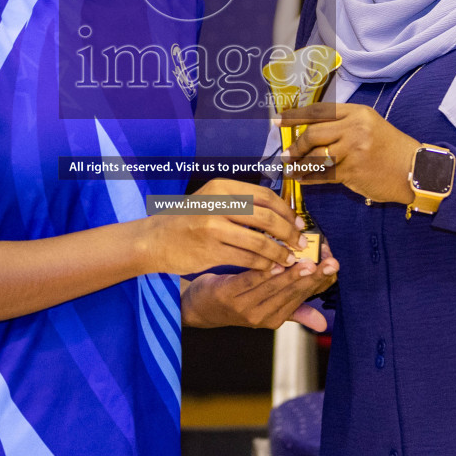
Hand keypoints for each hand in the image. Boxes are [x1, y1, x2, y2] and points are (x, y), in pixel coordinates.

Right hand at [138, 179, 302, 274]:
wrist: (154, 239)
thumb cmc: (188, 220)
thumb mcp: (213, 200)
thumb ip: (242, 203)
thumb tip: (283, 215)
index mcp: (223, 186)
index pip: (266, 197)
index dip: (287, 212)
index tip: (298, 224)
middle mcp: (218, 203)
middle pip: (267, 218)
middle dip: (288, 233)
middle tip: (300, 244)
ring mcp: (213, 227)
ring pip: (260, 242)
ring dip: (279, 253)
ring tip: (288, 260)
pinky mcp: (211, 251)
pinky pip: (247, 259)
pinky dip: (264, 265)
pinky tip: (270, 269)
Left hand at [181, 242, 338, 330]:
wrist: (199, 306)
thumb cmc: (236, 300)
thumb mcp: (265, 306)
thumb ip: (295, 311)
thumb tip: (324, 323)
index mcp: (275, 318)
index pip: (304, 297)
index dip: (320, 281)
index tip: (334, 263)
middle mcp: (262, 317)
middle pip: (293, 293)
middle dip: (313, 277)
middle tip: (331, 263)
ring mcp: (244, 307)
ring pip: (274, 288)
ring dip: (292, 275)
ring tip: (309, 262)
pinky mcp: (227, 295)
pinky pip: (249, 282)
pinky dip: (264, 272)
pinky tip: (276, 261)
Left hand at [280, 103, 419, 204]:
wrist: (415, 170)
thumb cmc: (391, 149)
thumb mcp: (369, 126)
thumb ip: (343, 126)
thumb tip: (309, 131)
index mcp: (357, 113)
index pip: (318, 111)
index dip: (295, 116)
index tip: (279, 122)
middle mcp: (354, 128)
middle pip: (312, 134)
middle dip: (296, 146)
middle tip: (287, 154)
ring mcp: (353, 150)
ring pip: (315, 157)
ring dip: (299, 165)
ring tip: (291, 169)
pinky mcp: (352, 171)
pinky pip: (323, 175)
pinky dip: (309, 178)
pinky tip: (302, 180)